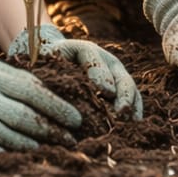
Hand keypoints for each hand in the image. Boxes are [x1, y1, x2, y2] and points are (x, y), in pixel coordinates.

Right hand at [0, 42, 80, 153]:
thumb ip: (18, 78)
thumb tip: (61, 96)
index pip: (31, 91)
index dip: (57, 107)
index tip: (76, 120)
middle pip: (21, 116)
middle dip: (50, 130)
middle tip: (69, 140)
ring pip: (5, 135)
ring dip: (31, 144)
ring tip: (49, 148)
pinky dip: (4, 152)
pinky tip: (20, 155)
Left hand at [7, 24, 142, 118]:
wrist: (56, 59)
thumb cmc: (46, 63)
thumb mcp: (42, 62)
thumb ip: (44, 71)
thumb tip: (42, 94)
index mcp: (84, 50)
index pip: (93, 59)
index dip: (100, 75)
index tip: (104, 91)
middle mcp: (105, 61)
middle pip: (119, 75)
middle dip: (123, 94)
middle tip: (121, 111)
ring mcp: (115, 74)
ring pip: (129, 87)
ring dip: (131, 104)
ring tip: (131, 123)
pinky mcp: (120, 88)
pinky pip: (133, 98)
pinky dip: (134, 110)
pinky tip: (133, 126)